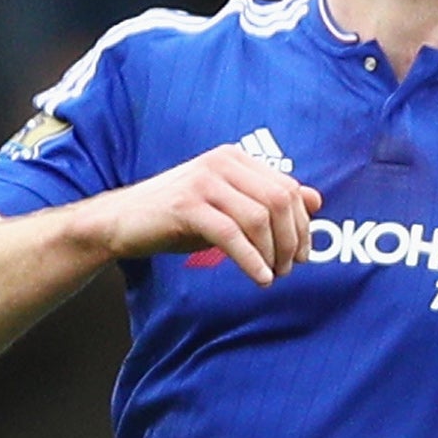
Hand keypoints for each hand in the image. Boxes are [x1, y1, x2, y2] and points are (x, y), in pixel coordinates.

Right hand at [88, 143, 322, 284]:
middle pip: (279, 201)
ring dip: (273, 253)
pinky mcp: (186, 206)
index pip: (288, 188)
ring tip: (272, 274)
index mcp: (235, 159)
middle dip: (292, 239)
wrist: (121, 221)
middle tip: (290, 268)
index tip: (302, 253)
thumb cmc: (178, 217)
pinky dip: (251, 260)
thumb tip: (316, 199)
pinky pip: (232, 235)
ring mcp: (203, 181)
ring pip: (259, 218)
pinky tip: (260, 278)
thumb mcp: (229, 206)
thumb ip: (269, 200)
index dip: (303, 223)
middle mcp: (222, 162)